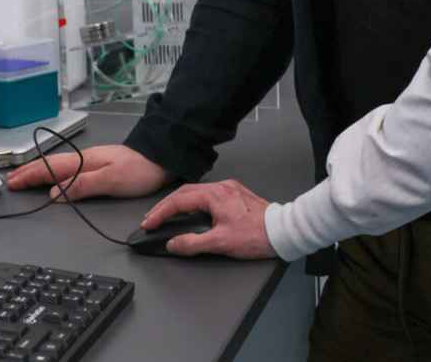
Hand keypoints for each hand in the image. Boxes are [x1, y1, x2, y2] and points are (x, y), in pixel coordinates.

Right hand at [4, 143, 168, 200]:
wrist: (161, 158)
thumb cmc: (139, 170)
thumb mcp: (111, 180)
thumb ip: (82, 185)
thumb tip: (54, 194)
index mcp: (84, 161)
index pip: (50, 169)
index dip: (30, 176)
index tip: (13, 182)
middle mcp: (84, 159)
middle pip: (50, 165)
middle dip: (29, 172)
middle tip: (11, 180)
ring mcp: (91, 160)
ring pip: (58, 165)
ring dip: (39, 171)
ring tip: (25, 177)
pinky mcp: (99, 165)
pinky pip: (67, 168)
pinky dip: (53, 172)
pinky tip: (54, 176)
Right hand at [140, 179, 276, 258]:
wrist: (282, 232)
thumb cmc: (256, 236)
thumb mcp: (220, 243)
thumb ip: (192, 243)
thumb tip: (173, 243)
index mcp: (214, 195)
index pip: (179, 202)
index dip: (160, 213)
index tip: (148, 223)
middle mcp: (221, 187)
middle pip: (185, 193)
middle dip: (166, 206)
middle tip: (152, 218)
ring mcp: (229, 189)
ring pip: (196, 192)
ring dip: (179, 203)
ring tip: (167, 214)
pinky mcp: (236, 195)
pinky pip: (207, 194)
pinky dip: (193, 202)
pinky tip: (191, 210)